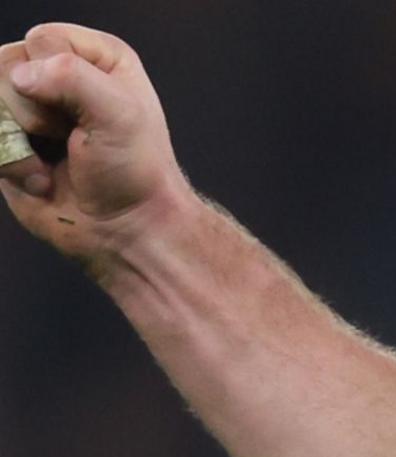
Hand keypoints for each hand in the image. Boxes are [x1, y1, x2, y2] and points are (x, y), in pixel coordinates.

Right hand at [0, 24, 189, 264]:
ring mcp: (29, 110)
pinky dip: (10, 163)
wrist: (124, 230)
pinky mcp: (10, 141)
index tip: (87, 113)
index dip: (55, 77)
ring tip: (54, 158)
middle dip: (33, 112)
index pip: (42, 39)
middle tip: (68, 137)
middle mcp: (60, 77)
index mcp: (95, 58)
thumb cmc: (134, 172)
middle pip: (5, 67)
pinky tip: (41, 178)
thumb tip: (19, 76)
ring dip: (18, 140)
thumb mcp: (120, 114)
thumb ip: (71, 77)